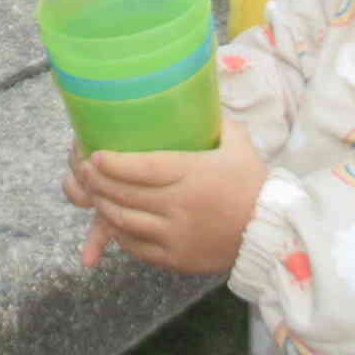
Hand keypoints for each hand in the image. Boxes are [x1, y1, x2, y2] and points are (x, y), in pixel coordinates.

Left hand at [65, 120, 268, 275]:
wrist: (271, 233)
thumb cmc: (253, 184)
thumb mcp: (238, 143)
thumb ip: (214, 121)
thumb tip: (195, 95)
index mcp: (192, 174)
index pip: (142, 168)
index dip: (113, 162)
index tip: (95, 155)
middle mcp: (179, 206)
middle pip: (125, 194)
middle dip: (96, 181)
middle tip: (83, 169)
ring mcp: (175, 236)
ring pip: (124, 221)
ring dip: (102, 206)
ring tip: (92, 192)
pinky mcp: (176, 259)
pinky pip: (136, 248)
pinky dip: (119, 234)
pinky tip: (113, 220)